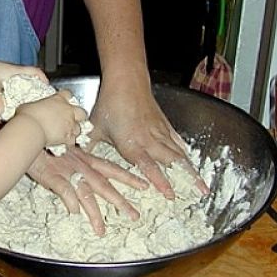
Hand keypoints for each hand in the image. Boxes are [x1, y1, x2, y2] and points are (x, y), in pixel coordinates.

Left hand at [0, 59, 45, 117]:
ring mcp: (7, 80)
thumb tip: (0, 113)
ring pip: (22, 88)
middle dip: (37, 92)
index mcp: (14, 71)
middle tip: (41, 104)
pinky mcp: (2, 86)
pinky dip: (17, 99)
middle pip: (31, 82)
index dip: (44, 80)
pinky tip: (16, 109)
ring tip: (31, 109)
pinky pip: (14, 93)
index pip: (35, 72)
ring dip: (26, 97)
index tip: (48, 91)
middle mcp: (13, 75)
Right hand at [14, 90, 86, 146]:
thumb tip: (31, 108)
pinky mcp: (68, 137)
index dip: (66, 97)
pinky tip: (64, 142)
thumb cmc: (28, 115)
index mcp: (58, 99)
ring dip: (74, 130)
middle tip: (72, 117)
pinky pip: (73, 141)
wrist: (31, 129)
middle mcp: (67, 111)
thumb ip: (35, 106)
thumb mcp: (29, 105)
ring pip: (79, 128)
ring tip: (67, 132)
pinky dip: (69, 142)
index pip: (67, 94)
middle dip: (78, 115)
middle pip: (81, 111)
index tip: (63, 99)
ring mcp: (69, 124)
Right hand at [27, 146, 147, 235]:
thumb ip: (76, 160)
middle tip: (134, 216)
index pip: (111, 168)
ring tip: (101, 230)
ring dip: (93, 212)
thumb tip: (86, 170)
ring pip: (85, 194)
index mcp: (86, 158)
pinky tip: (74, 213)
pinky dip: (69, 200)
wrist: (30, 132)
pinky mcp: (52, 176)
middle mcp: (81, 166)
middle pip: (104, 186)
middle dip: (120, 201)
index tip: (144, 184)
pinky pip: (63, 190)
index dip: (128, 176)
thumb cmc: (47, 139)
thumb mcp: (66, 146)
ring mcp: (68, 172)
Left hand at [89, 82, 208, 198]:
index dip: (160, 181)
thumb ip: (88, 147)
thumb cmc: (110, 104)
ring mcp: (159, 132)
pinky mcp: (164, 124)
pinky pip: (177, 141)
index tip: (170, 195)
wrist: (126, 81)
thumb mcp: (95, 128)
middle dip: (185, 180)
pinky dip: (185, 152)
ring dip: (190, 169)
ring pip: (178, 154)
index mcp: (132, 144)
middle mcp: (149, 140)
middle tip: (196, 195)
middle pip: (171, 163)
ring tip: (202, 185)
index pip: (148, 167)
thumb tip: (74, 160)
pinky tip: (191, 161)